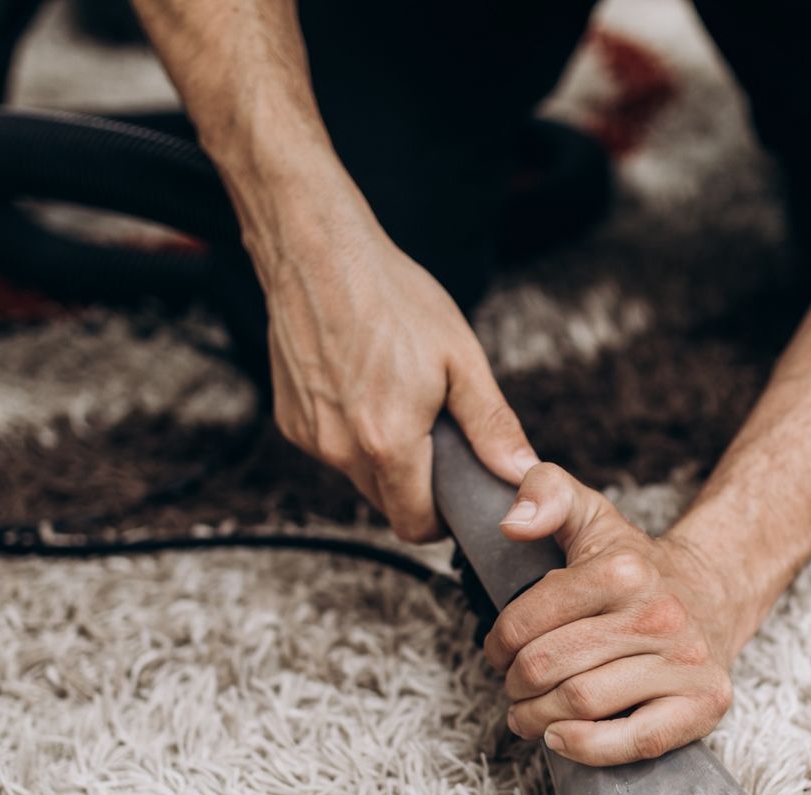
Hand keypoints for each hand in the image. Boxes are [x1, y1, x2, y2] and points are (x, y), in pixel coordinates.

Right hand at [258, 215, 534, 540]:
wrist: (318, 252)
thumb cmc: (391, 296)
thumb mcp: (460, 358)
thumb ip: (491, 425)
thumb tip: (520, 471)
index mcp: (388, 442)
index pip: (415, 525)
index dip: (441, 519)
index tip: (456, 492)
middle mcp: (341, 449)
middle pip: (387, 503)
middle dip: (415, 484)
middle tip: (436, 435)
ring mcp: (311, 436)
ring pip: (358, 475)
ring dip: (383, 456)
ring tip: (399, 399)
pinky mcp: (290, 420)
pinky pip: (331, 447)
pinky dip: (352, 432)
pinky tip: (362, 386)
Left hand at [484, 464, 741, 765]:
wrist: (717, 593)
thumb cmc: (638, 568)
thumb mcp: (591, 516)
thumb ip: (545, 493)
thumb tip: (511, 524)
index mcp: (622, 570)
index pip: (526, 622)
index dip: (497, 645)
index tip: (499, 653)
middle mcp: (657, 615)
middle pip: (548, 666)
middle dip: (515, 684)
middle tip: (514, 688)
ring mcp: (685, 662)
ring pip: (581, 703)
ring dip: (537, 718)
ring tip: (530, 714)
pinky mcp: (704, 703)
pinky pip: (635, 740)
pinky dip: (587, 748)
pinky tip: (561, 738)